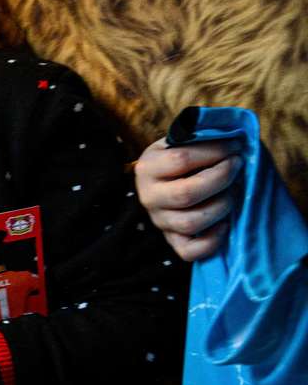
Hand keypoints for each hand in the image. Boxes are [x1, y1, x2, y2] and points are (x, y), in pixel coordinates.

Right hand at [135, 137, 238, 260]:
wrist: (165, 182)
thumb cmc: (182, 160)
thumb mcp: (180, 143)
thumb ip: (199, 138)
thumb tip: (233, 134)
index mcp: (147, 168)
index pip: (181, 159)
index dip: (214, 152)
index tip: (234, 146)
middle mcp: (148, 197)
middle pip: (186, 193)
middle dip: (221, 178)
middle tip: (238, 166)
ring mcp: (159, 221)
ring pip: (191, 222)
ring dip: (222, 206)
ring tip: (233, 193)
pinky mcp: (171, 241)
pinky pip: (190, 251)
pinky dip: (213, 240)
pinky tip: (225, 223)